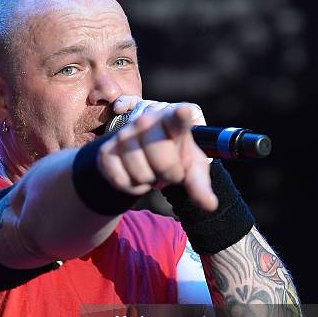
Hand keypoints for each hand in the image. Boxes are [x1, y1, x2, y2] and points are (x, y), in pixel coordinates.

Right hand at [97, 97, 217, 210]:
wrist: (143, 156)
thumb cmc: (174, 157)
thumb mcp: (191, 168)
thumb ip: (200, 186)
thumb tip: (211, 205)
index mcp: (172, 121)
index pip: (177, 117)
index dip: (180, 115)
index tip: (184, 112)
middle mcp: (146, 122)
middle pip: (163, 162)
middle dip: (169, 174)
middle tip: (168, 170)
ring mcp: (124, 135)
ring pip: (141, 175)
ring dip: (148, 181)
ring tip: (150, 170)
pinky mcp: (106, 151)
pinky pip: (121, 181)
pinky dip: (131, 187)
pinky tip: (134, 175)